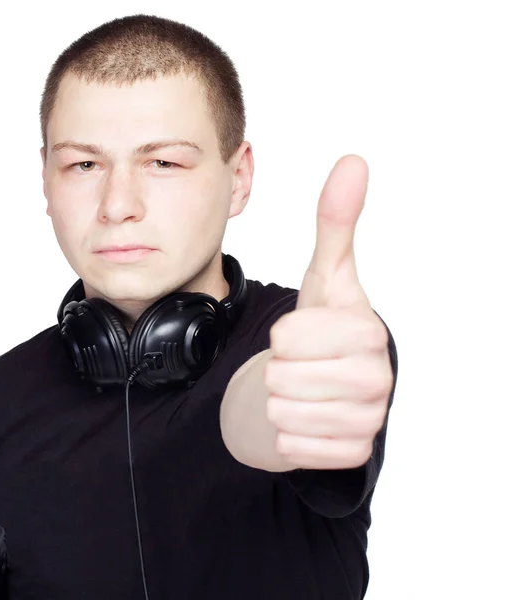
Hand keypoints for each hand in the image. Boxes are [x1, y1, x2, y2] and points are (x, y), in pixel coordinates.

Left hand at [265, 155, 392, 469]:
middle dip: (278, 370)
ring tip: (302, 387)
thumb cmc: (326, 324)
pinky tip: (307, 416)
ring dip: (280, 400)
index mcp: (366, 331)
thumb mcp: (326, 275)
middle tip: (300, 364)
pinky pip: (290, 448)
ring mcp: (367, 420)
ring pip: (281, 415)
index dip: (281, 335)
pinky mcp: (350, 453)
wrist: (334, 378)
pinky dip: (286, 433)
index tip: (300, 334)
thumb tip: (352, 162)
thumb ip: (335, 222)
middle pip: (281, 378)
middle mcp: (376, 378)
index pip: (286, 338)